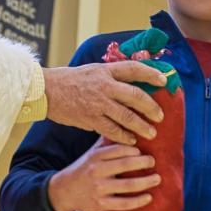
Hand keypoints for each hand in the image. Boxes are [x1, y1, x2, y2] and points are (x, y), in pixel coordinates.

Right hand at [44, 62, 165, 144]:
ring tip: (152, 132)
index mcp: (106, 70)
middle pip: (135, 96)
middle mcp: (104, 86)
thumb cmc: (70, 79)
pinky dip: (123, 136)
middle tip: (160, 116)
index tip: (163, 80)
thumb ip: (111, 76)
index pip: (134, 68)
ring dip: (141, 126)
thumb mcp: (93, 70)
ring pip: (126, 116)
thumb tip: (133, 81)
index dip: (151, 73)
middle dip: (151, 107)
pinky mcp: (90, 118)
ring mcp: (97, 103)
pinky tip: (131, 141)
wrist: (46, 90)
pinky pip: (111, 130)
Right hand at [47, 141, 159, 210]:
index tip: (143, 151)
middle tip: (153, 162)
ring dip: (146, 182)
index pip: (119, 149)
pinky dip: (138, 201)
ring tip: (157, 178)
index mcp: (95, 156)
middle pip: (125, 165)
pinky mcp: (100, 205)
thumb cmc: (83, 169)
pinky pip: (123, 204)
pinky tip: (149, 197)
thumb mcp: (91, 153)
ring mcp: (99, 189)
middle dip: (144, 162)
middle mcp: (97, 171)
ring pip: (127, 185)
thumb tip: (124, 125)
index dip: (134, 149)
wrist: (63, 191)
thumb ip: (107, 142)